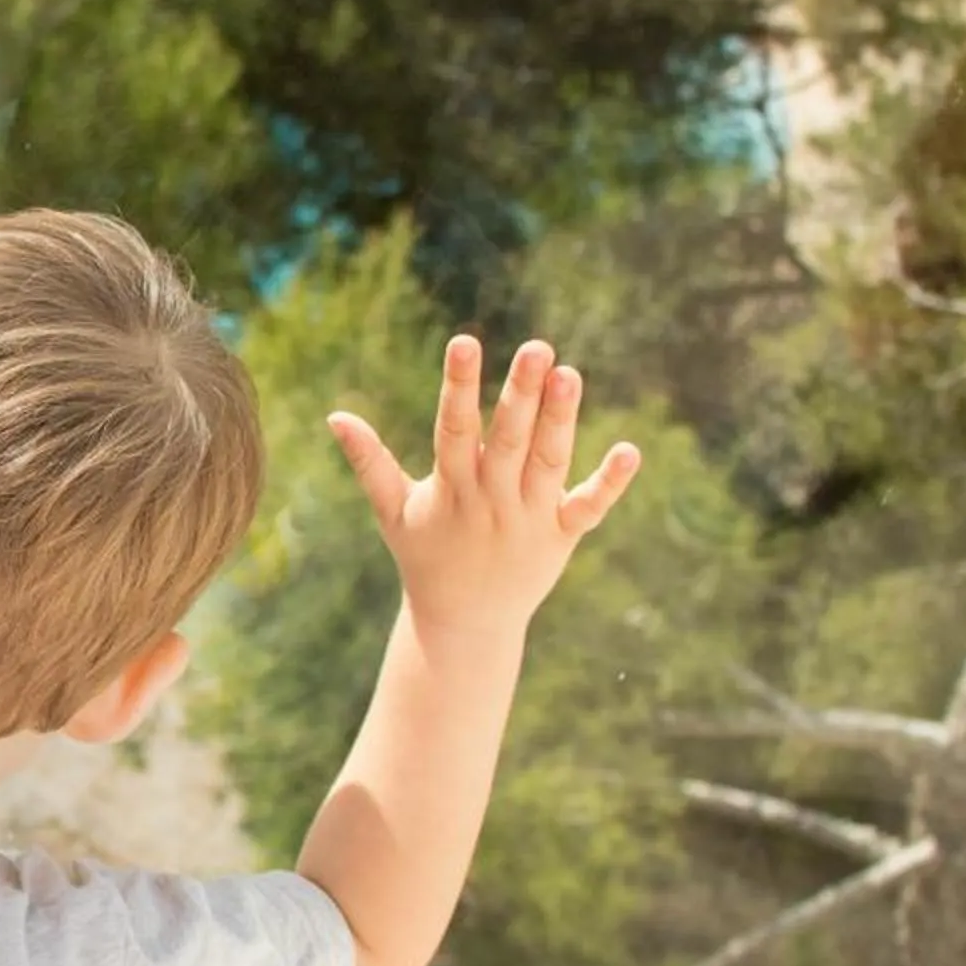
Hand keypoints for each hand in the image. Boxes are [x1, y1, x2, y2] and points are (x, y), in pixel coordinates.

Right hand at [327, 337, 639, 640]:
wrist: (464, 624)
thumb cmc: (425, 557)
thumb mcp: (393, 511)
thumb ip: (369, 461)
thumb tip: (334, 415)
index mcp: (452, 488)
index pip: (455, 429)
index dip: (459, 386)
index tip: (464, 341)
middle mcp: (493, 499)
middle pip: (509, 440)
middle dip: (522, 393)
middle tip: (537, 347)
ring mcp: (530, 518)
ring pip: (549, 463)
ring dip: (562, 420)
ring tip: (570, 374)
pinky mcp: (562, 535)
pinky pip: (590, 508)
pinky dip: (610, 483)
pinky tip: (630, 451)